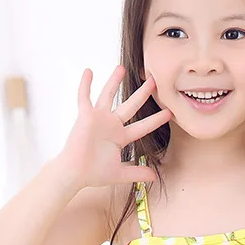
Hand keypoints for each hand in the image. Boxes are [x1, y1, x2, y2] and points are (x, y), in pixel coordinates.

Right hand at [58, 65, 171, 187]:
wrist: (75, 173)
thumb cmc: (94, 173)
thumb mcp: (120, 173)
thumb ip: (137, 173)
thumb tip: (154, 177)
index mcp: (121, 137)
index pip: (143, 126)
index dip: (156, 120)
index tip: (169, 112)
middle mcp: (111, 125)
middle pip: (131, 106)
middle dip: (143, 94)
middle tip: (154, 80)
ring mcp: (98, 119)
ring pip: (108, 96)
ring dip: (114, 82)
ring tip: (122, 67)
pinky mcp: (85, 117)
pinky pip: (84, 97)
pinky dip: (86, 84)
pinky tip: (89, 71)